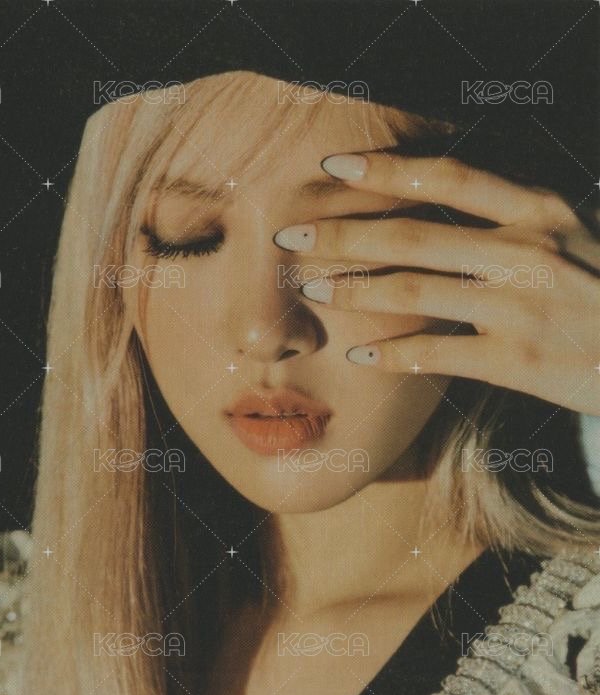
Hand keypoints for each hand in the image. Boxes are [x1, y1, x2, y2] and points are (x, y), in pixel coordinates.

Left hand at [273, 152, 599, 414]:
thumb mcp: (568, 234)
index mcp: (538, 210)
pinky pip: (436, 354)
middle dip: (342, 233)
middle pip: (412, 235)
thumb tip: (435, 204)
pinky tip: (360, 353)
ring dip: (354, 289)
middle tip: (290, 236)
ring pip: (415, 292)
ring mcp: (518, 306)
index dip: (385, 171)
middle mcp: (525, 251)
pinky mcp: (514, 360)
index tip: (334, 168)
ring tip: (312, 287)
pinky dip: (393, 354)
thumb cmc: (599, 289)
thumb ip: (507, 217)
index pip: (447, 179)